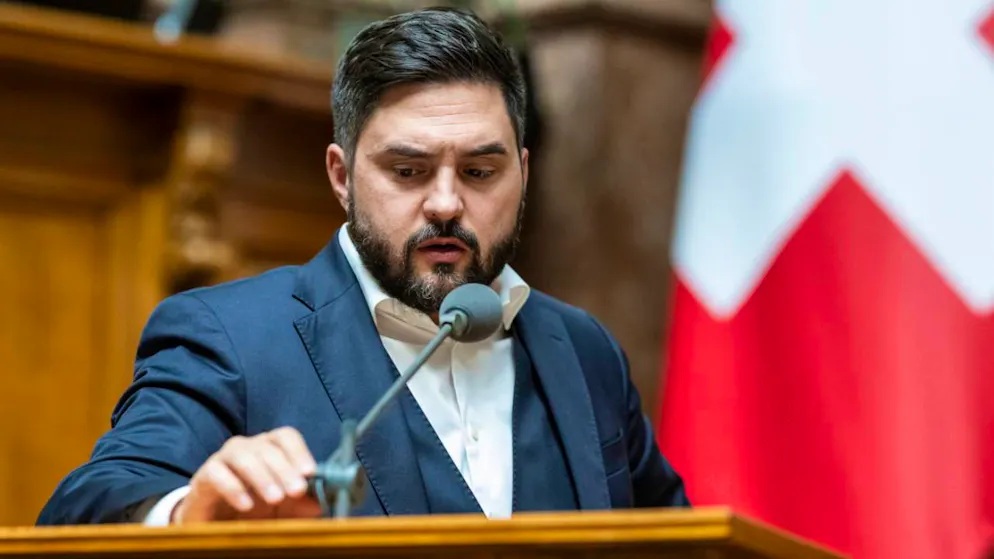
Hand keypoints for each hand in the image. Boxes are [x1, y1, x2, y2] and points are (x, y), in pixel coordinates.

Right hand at [173, 427, 320, 522]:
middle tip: (297, 491)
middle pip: (267, 447)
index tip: (310, 472)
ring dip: (262, 476)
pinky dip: (233, 488)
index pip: (286, 436)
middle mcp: (248, 447)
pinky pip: (216, 473)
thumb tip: (319, 503)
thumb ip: (300, 505)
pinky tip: (246, 506)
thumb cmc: (254, 508)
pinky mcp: (204, 475)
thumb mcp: (283, 510)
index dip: (299, 451)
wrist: (214, 521)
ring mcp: (224, 458)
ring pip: (243, 456)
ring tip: (276, 498)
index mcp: (270, 448)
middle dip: (285, 468)